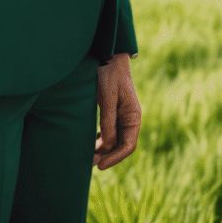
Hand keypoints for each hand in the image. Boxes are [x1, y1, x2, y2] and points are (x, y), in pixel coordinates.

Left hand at [94, 52, 141, 169]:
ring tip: (87, 158)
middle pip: (121, 146)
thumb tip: (107, 146)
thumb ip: (108, 122)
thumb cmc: (109, 74)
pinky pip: (110, 132)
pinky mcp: (114, 113)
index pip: (128, 146)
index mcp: (133, 116)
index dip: (114, 158)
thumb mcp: (107, 97)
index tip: (100, 166)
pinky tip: (91, 145)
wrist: (109, 56)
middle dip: (107, 157)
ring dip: (103, 150)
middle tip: (89, 164)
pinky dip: (101, 141)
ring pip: (115, 140)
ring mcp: (123, 116)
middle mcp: (130, 119)